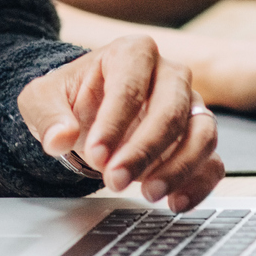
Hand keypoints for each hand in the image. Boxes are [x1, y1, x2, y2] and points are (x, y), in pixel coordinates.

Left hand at [18, 36, 223, 209]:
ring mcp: (190, 106)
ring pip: (202, 133)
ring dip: (178, 168)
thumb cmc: (70, 99)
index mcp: (133, 53)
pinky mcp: (198, 138)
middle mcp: (169, 74)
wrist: (88, 112)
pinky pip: (213, 161)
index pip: (132, 84)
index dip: (115, 121)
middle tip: (115, 180)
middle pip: (171, 110)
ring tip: (147, 194)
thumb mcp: (42, 99)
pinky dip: (199, 183)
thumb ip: (48, 116)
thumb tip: (59, 139)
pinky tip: (175, 202)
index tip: (96, 154)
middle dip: (144, 150)